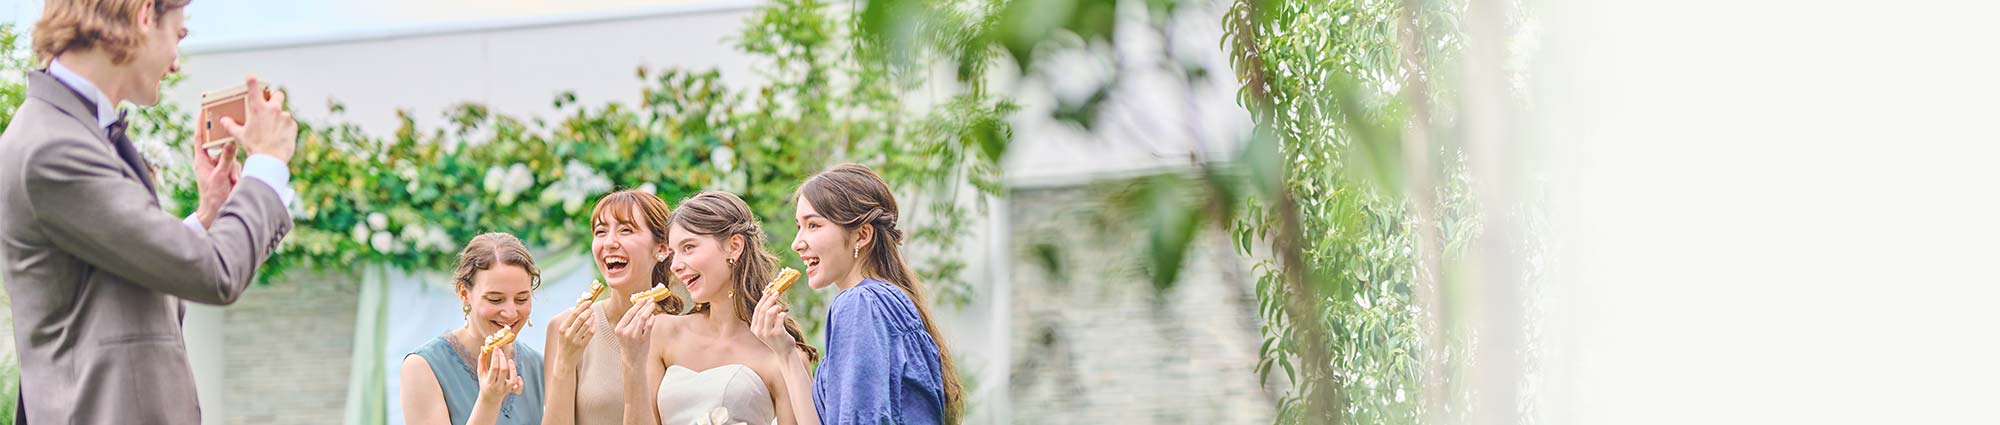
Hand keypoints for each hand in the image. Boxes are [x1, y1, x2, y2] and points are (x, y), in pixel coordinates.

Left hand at [191, 112, 240, 228]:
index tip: (203, 110)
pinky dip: (237, 174)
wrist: (217, 212)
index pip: (199, 138)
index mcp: (201, 160)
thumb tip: (231, 141)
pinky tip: (235, 182)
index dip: (201, 124)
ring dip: (234, 169)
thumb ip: (226, 158)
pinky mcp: (227, 173)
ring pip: (231, 157)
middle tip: (230, 150)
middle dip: (228, 153)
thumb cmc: (213, 195)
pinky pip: (236, 166)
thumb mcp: (220, 175)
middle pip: (220, 147)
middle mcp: (209, 162)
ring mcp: (218, 168)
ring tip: (232, 181)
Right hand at [217, 74, 297, 162]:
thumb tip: (224, 121)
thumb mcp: (239, 136)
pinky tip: (279, 137)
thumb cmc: (253, 147)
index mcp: (258, 109)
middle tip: (269, 106)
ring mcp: (285, 117)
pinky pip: (289, 124)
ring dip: (279, 118)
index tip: (250, 75)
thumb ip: (231, 126)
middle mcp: (273, 109)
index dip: (251, 80)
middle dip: (274, 98)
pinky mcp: (293, 126)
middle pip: (278, 94)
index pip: (254, 88)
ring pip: (283, 113)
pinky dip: (285, 128)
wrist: (270, 159)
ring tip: (272, 131)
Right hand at [476, 344, 523, 401]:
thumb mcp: (481, 372)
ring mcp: (505, 389)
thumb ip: (481, 360)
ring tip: (510, 360)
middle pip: (503, 371)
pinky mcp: (511, 390)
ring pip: (512, 379)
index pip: (494, 368)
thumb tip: (483, 347)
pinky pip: (518, 388)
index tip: (496, 348)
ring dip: (513, 368)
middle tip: (500, 351)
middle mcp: (498, 387)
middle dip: (502, 359)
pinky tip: (518, 376)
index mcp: (489, 382)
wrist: (489, 398)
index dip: (495, 357)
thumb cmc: (485, 382)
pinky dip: (520, 382)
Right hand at [553, 302, 595, 363]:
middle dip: (588, 311)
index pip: (573, 314)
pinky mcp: (582, 345)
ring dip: (592, 318)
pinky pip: (590, 333)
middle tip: (592, 308)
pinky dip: (594, 326)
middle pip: (581, 318)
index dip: (582, 306)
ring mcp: (575, 340)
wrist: (564, 360)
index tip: (588, 302)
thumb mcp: (563, 333)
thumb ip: (569, 322)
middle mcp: (568, 334)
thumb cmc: (565, 344)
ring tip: (593, 314)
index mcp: (562, 328)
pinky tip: (594, 323)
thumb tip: (577, 308)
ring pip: (587, 325)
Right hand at [613, 301, 657, 367]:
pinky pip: (649, 326)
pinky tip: (653, 316)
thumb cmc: (629, 345)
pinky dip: (652, 319)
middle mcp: (626, 332)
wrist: (632, 360)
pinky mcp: (644, 340)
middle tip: (650, 299)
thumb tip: (639, 307)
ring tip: (653, 304)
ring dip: (649, 310)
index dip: (637, 305)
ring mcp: (635, 336)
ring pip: (643, 318)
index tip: (643, 299)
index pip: (629, 313)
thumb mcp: (625, 333)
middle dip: (645, 305)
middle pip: (637, 314)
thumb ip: (630, 322)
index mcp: (619, 329)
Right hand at [750, 290, 797, 358]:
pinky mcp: (778, 334)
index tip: (769, 291)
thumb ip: (767, 315)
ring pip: (769, 313)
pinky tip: (784, 314)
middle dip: (770, 299)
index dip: (763, 299)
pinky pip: (779, 318)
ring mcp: (768, 333)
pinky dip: (782, 313)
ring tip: (781, 307)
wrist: (784, 352)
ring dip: (776, 306)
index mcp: (755, 328)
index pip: (757, 310)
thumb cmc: (777, 337)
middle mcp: (759, 331)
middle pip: (762, 310)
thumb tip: (770, 297)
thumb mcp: (768, 327)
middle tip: (777, 293)